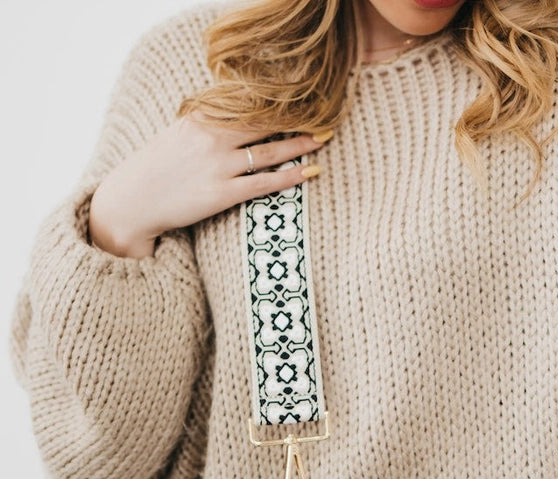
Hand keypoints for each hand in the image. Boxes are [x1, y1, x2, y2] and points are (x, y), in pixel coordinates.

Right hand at [88, 108, 330, 257]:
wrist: (133, 201)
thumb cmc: (158, 169)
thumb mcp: (179, 134)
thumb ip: (208, 123)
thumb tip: (235, 115)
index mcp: (201, 118)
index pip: (246, 102)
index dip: (277, 100)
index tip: (301, 96)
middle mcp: (212, 137)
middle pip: (264, 122)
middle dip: (295, 118)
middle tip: (323, 114)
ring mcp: (218, 166)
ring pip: (269, 151)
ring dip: (300, 144)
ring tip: (322, 139)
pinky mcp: (222, 193)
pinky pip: (264, 182)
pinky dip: (289, 176)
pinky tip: (309, 171)